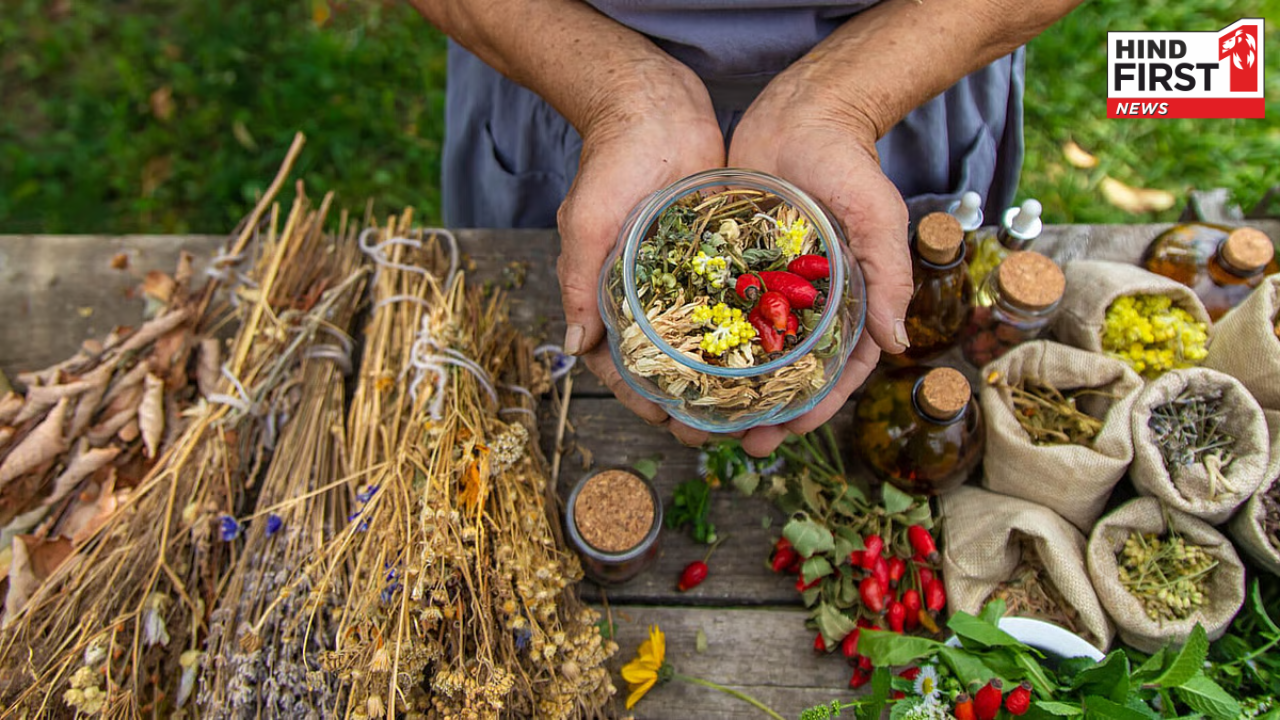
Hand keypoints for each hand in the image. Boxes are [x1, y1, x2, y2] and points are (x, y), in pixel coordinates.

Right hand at [556, 64, 725, 445]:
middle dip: (691, 401)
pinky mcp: (718, 260)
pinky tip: (776, 356)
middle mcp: (647, 296)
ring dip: (724, 378)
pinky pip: (733, 305)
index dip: (642, 398)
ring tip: (753, 408)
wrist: (652, 105)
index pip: (620, 364)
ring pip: (705, 343)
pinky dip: (749, 332)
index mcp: (607, 296)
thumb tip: (573, 344)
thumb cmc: (610, 163)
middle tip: (721, 430)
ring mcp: (685, 280)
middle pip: (668, 365)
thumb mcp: (587, 223)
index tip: (668, 422)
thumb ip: (579, 282)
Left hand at [727, 80, 913, 455]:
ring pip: (752, 349)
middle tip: (741, 442)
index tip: (789, 433)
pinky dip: (706, 340)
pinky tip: (682, 365)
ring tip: (706, 418)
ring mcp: (770, 285)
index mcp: (849, 301)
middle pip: (789, 371)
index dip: (816, 406)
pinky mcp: (736, 264)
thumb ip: (891, 276)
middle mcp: (808, 301)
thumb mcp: (877, 217)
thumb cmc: (850, 163)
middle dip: (769, 412)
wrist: (804, 110)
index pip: (837, 369)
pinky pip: (720, 308)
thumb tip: (899, 344)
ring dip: (733, 387)